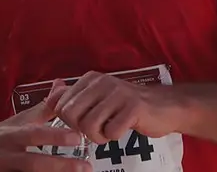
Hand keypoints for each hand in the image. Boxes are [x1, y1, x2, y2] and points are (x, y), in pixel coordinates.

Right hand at [0, 80, 91, 170]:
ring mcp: (3, 170)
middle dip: (58, 165)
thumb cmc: (1, 137)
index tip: (77, 137)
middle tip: (84, 167)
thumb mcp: (19, 122)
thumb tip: (62, 86)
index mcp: (12, 135)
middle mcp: (7, 154)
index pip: (34, 134)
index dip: (54, 136)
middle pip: (32, 162)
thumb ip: (43, 108)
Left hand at [53, 71, 177, 144]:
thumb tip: (53, 91)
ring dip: (98, 136)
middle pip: (71, 115)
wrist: (164, 106)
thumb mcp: (98, 96)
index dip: (69, 121)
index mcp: (90, 79)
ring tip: (108, 131)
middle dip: (80, 129)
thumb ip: (74, 95)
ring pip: (88, 126)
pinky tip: (121, 130)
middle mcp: (101, 82)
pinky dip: (113, 137)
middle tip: (96, 129)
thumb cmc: (127, 105)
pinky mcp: (133, 108)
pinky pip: (110, 132)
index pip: (60, 105)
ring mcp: (118, 94)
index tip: (84, 122)